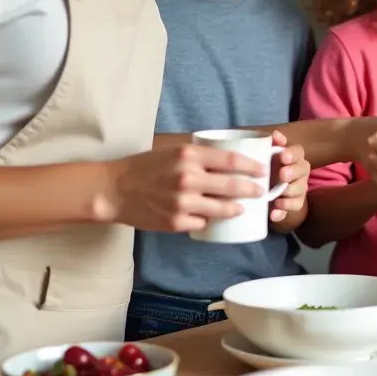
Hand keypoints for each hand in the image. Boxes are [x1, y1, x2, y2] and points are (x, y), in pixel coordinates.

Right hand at [102, 145, 265, 233]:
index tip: (262, 170)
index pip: (231, 160)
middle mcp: (188, 178)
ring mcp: (183, 203)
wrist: (114, 190)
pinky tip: (212, 218)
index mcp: (189, 156)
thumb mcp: (172, 152)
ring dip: (237, 208)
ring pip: (222, 209)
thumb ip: (199, 156)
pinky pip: (203, 223)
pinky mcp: (176, 222)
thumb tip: (229, 161)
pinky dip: (208, 220)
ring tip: (242, 208)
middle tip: (260, 191)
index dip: (251, 166)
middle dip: (252, 190)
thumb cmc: (144, 167)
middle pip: (233, 186)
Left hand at [267, 130, 308, 223]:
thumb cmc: (268, 169)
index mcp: (293, 157)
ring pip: (300, 190)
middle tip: (282, 176)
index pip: (298, 152)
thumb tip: (274, 134)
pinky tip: (274, 214)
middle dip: (293, 172)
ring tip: (278, 198)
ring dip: (289, 193)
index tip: (283, 157)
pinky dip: (283, 212)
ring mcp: (299, 188)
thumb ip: (270, 144)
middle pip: (303, 170)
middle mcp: (300, 171)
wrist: (269, 194)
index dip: (292, 154)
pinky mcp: (295, 204)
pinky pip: (293, 208)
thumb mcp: (266, 156)